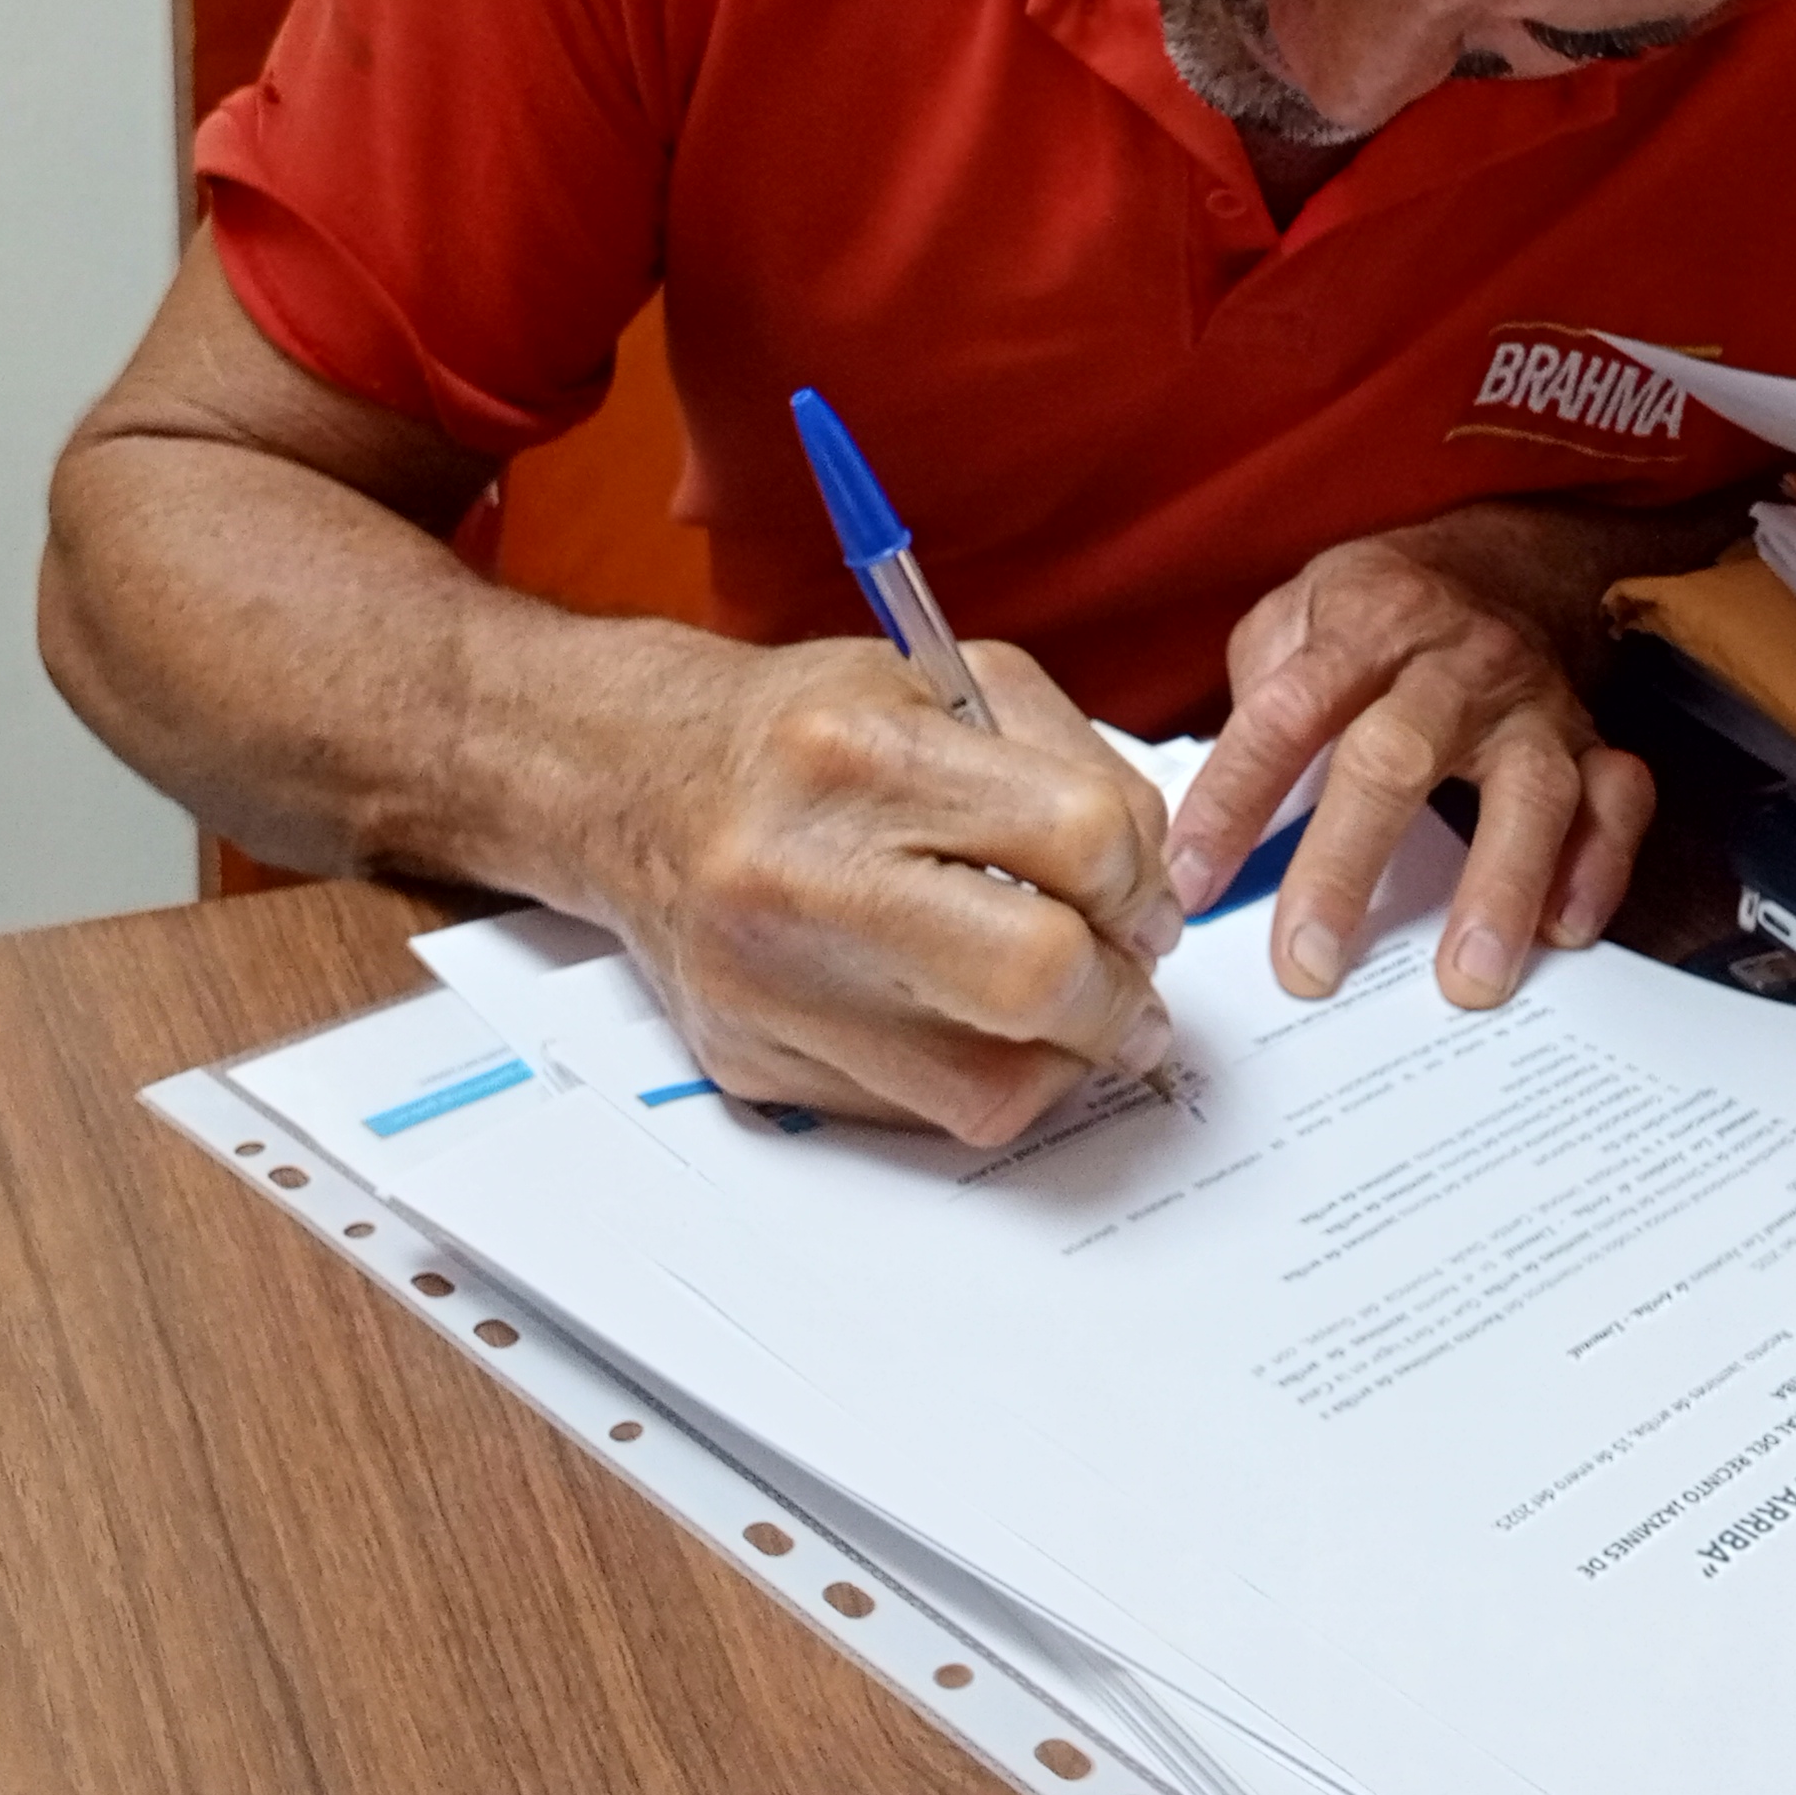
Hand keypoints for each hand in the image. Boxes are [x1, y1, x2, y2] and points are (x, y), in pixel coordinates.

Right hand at [556, 633, 1184, 1147]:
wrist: (638, 784)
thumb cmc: (808, 730)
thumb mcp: (950, 680)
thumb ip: (1077, 763)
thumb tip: (1156, 884)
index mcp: (859, 753)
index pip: (1077, 839)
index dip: (1143, 880)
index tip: (1143, 894)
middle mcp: (800, 875)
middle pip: (1036, 980)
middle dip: (1120, 993)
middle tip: (1130, 976)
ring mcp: (770, 987)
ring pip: (988, 1087)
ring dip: (1066, 1061)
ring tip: (1071, 1012)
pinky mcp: (755, 1067)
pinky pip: (921, 1115)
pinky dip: (983, 1079)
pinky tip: (981, 1025)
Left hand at [1164, 522, 1656, 1010]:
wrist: (1501, 562)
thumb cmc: (1377, 615)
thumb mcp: (1295, 617)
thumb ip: (1254, 700)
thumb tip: (1206, 816)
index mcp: (1365, 624)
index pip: (1287, 713)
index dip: (1234, 801)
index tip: (1191, 884)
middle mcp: (1455, 663)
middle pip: (1398, 759)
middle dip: (1347, 866)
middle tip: (1308, 964)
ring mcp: (1533, 704)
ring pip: (1530, 790)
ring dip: (1500, 886)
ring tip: (1468, 980)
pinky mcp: (1593, 740)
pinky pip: (1618, 802)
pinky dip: (1601, 867)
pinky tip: (1564, 932)